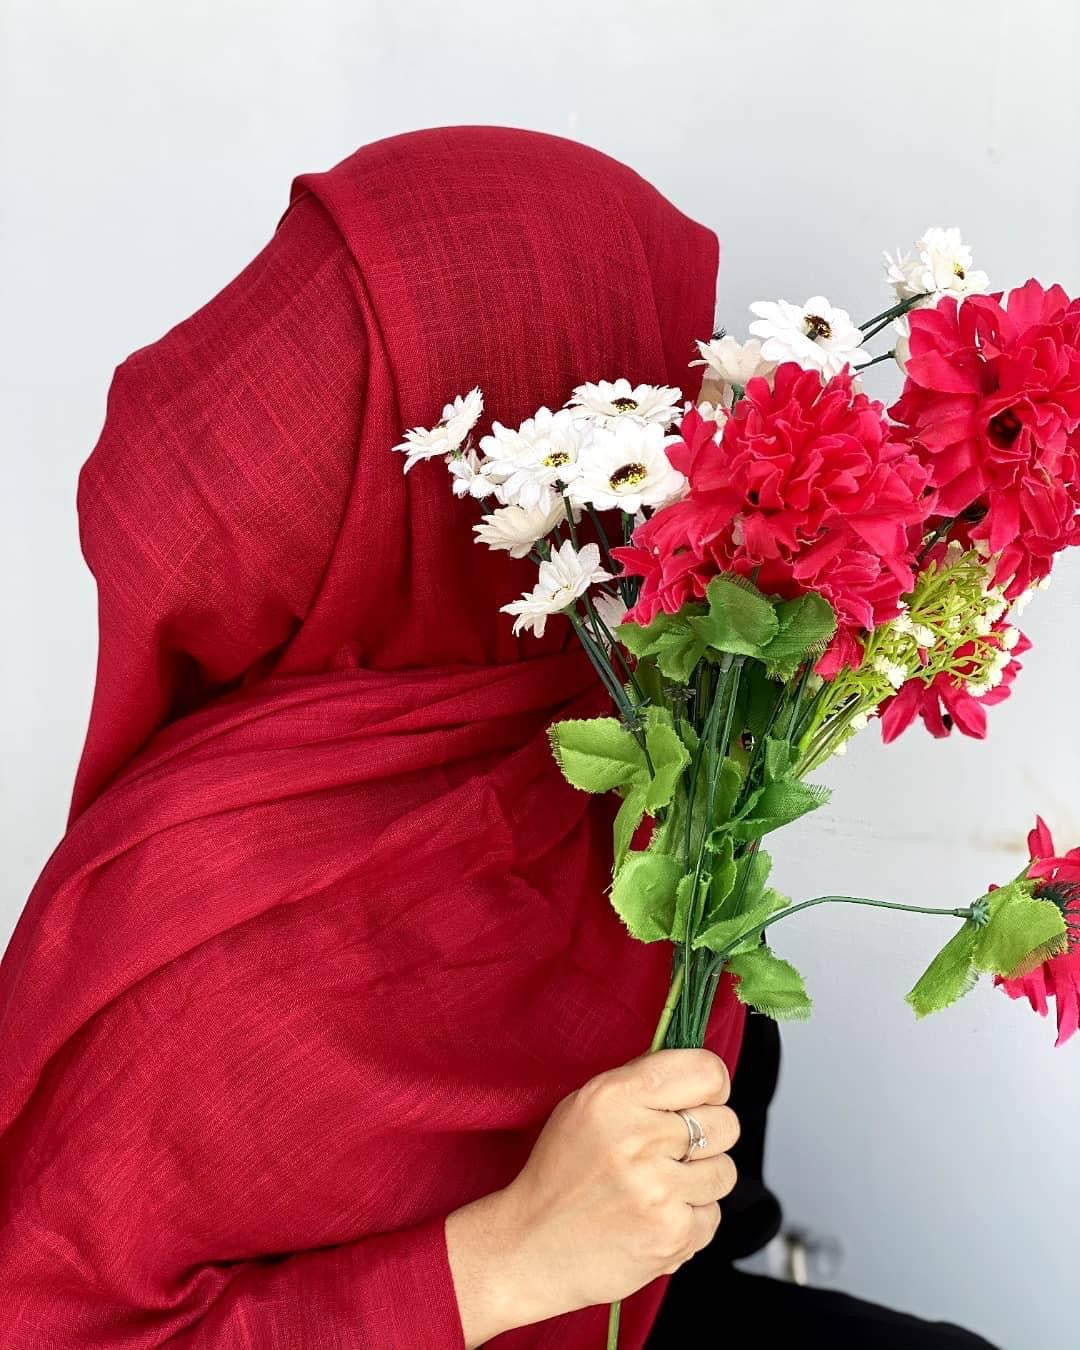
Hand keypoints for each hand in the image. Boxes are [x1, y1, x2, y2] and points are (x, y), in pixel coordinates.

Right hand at [446, 1049, 738, 1346]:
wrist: (530, 1248)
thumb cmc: (561, 1173)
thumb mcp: (586, 1106)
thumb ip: (641, 1084)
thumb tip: (702, 1072)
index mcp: (615, 1096)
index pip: (706, 1072)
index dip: (712, 1086)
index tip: (702, 1098)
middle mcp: (638, 1138)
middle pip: (725, 1123)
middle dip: (708, 1136)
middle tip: (673, 1151)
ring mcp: (657, 1190)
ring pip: (725, 1172)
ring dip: (700, 1181)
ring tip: (659, 1187)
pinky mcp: (671, 1235)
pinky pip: (713, 1216)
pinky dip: (690, 1220)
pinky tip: (654, 1217)